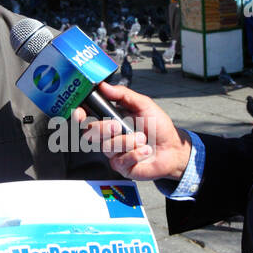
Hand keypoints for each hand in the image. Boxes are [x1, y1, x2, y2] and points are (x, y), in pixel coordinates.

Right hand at [72, 82, 190, 181]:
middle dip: (103, 128)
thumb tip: (104, 85)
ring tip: (143, 139)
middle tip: (118, 126)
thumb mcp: (143, 104)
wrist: (173, 148)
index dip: (79, 115)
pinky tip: (145, 150)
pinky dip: (136, 154)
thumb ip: (123, 94)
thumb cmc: (158, 127)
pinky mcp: (121, 167)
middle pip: (90, 133)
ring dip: (128, 142)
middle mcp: (108, 136)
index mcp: (110, 119)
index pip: (86, 118)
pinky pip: (120, 160)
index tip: (81, 113)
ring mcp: (113, 152)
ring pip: (107, 147)